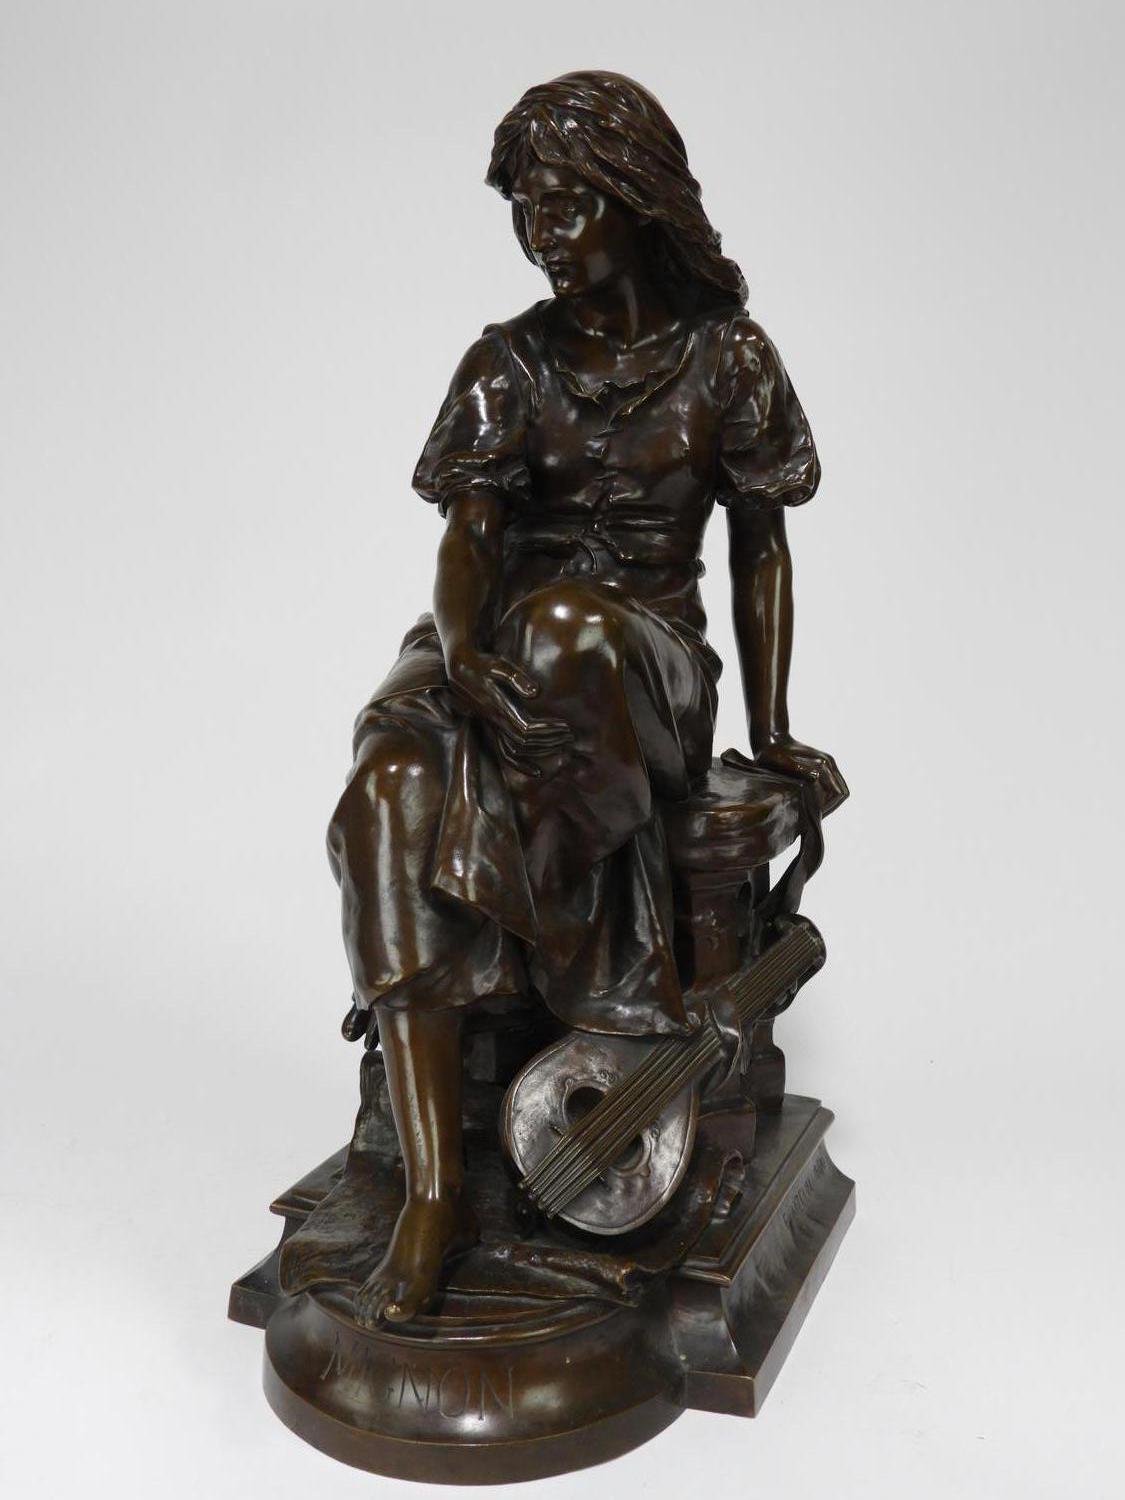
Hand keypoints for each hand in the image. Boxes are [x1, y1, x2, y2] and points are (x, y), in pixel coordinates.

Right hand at [447, 647, 572, 774]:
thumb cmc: (483, 664)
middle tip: (569, 736)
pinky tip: (538, 772)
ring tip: (561, 746)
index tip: (565, 726)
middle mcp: (495, 721)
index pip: (526, 728)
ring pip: (516, 751)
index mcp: (498, 708)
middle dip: (549, 740)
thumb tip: (536, 693)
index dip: (547, 731)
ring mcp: (493, 727)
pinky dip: (522, 765)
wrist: (460, 670)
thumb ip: (516, 679)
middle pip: (525, 742)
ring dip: (540, 751)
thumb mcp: (499, 666)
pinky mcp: (494, 728)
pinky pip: (506, 754)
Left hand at [755, 733, 847, 811]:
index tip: (814, 815)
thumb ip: (801, 770)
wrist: (769, 738)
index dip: (829, 806)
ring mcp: (826, 763)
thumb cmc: (773, 754)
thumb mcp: (784, 763)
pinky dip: (823, 795)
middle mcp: (828, 762)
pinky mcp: (821, 764)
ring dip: (827, 801)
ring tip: (810, 811)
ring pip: (836, 789)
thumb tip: (816, 778)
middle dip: (830, 805)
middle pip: (841, 792)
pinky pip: (829, 784)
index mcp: (823, 763)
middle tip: (812, 816)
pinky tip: (809, 802)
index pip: (839, 792)